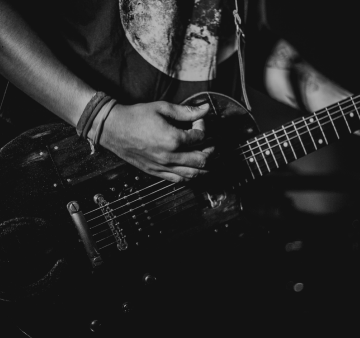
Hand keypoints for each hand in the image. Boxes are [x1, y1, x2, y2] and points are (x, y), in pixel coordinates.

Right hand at [98, 101, 213, 181]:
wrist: (113, 128)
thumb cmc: (135, 117)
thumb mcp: (162, 108)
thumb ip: (186, 111)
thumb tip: (205, 109)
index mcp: (173, 139)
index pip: (200, 137)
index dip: (203, 127)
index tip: (200, 121)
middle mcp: (170, 156)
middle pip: (201, 159)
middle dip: (210, 150)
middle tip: (211, 143)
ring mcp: (162, 166)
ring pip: (192, 174)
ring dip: (204, 167)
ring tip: (207, 159)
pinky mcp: (155, 172)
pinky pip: (178, 180)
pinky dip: (189, 176)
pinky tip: (192, 171)